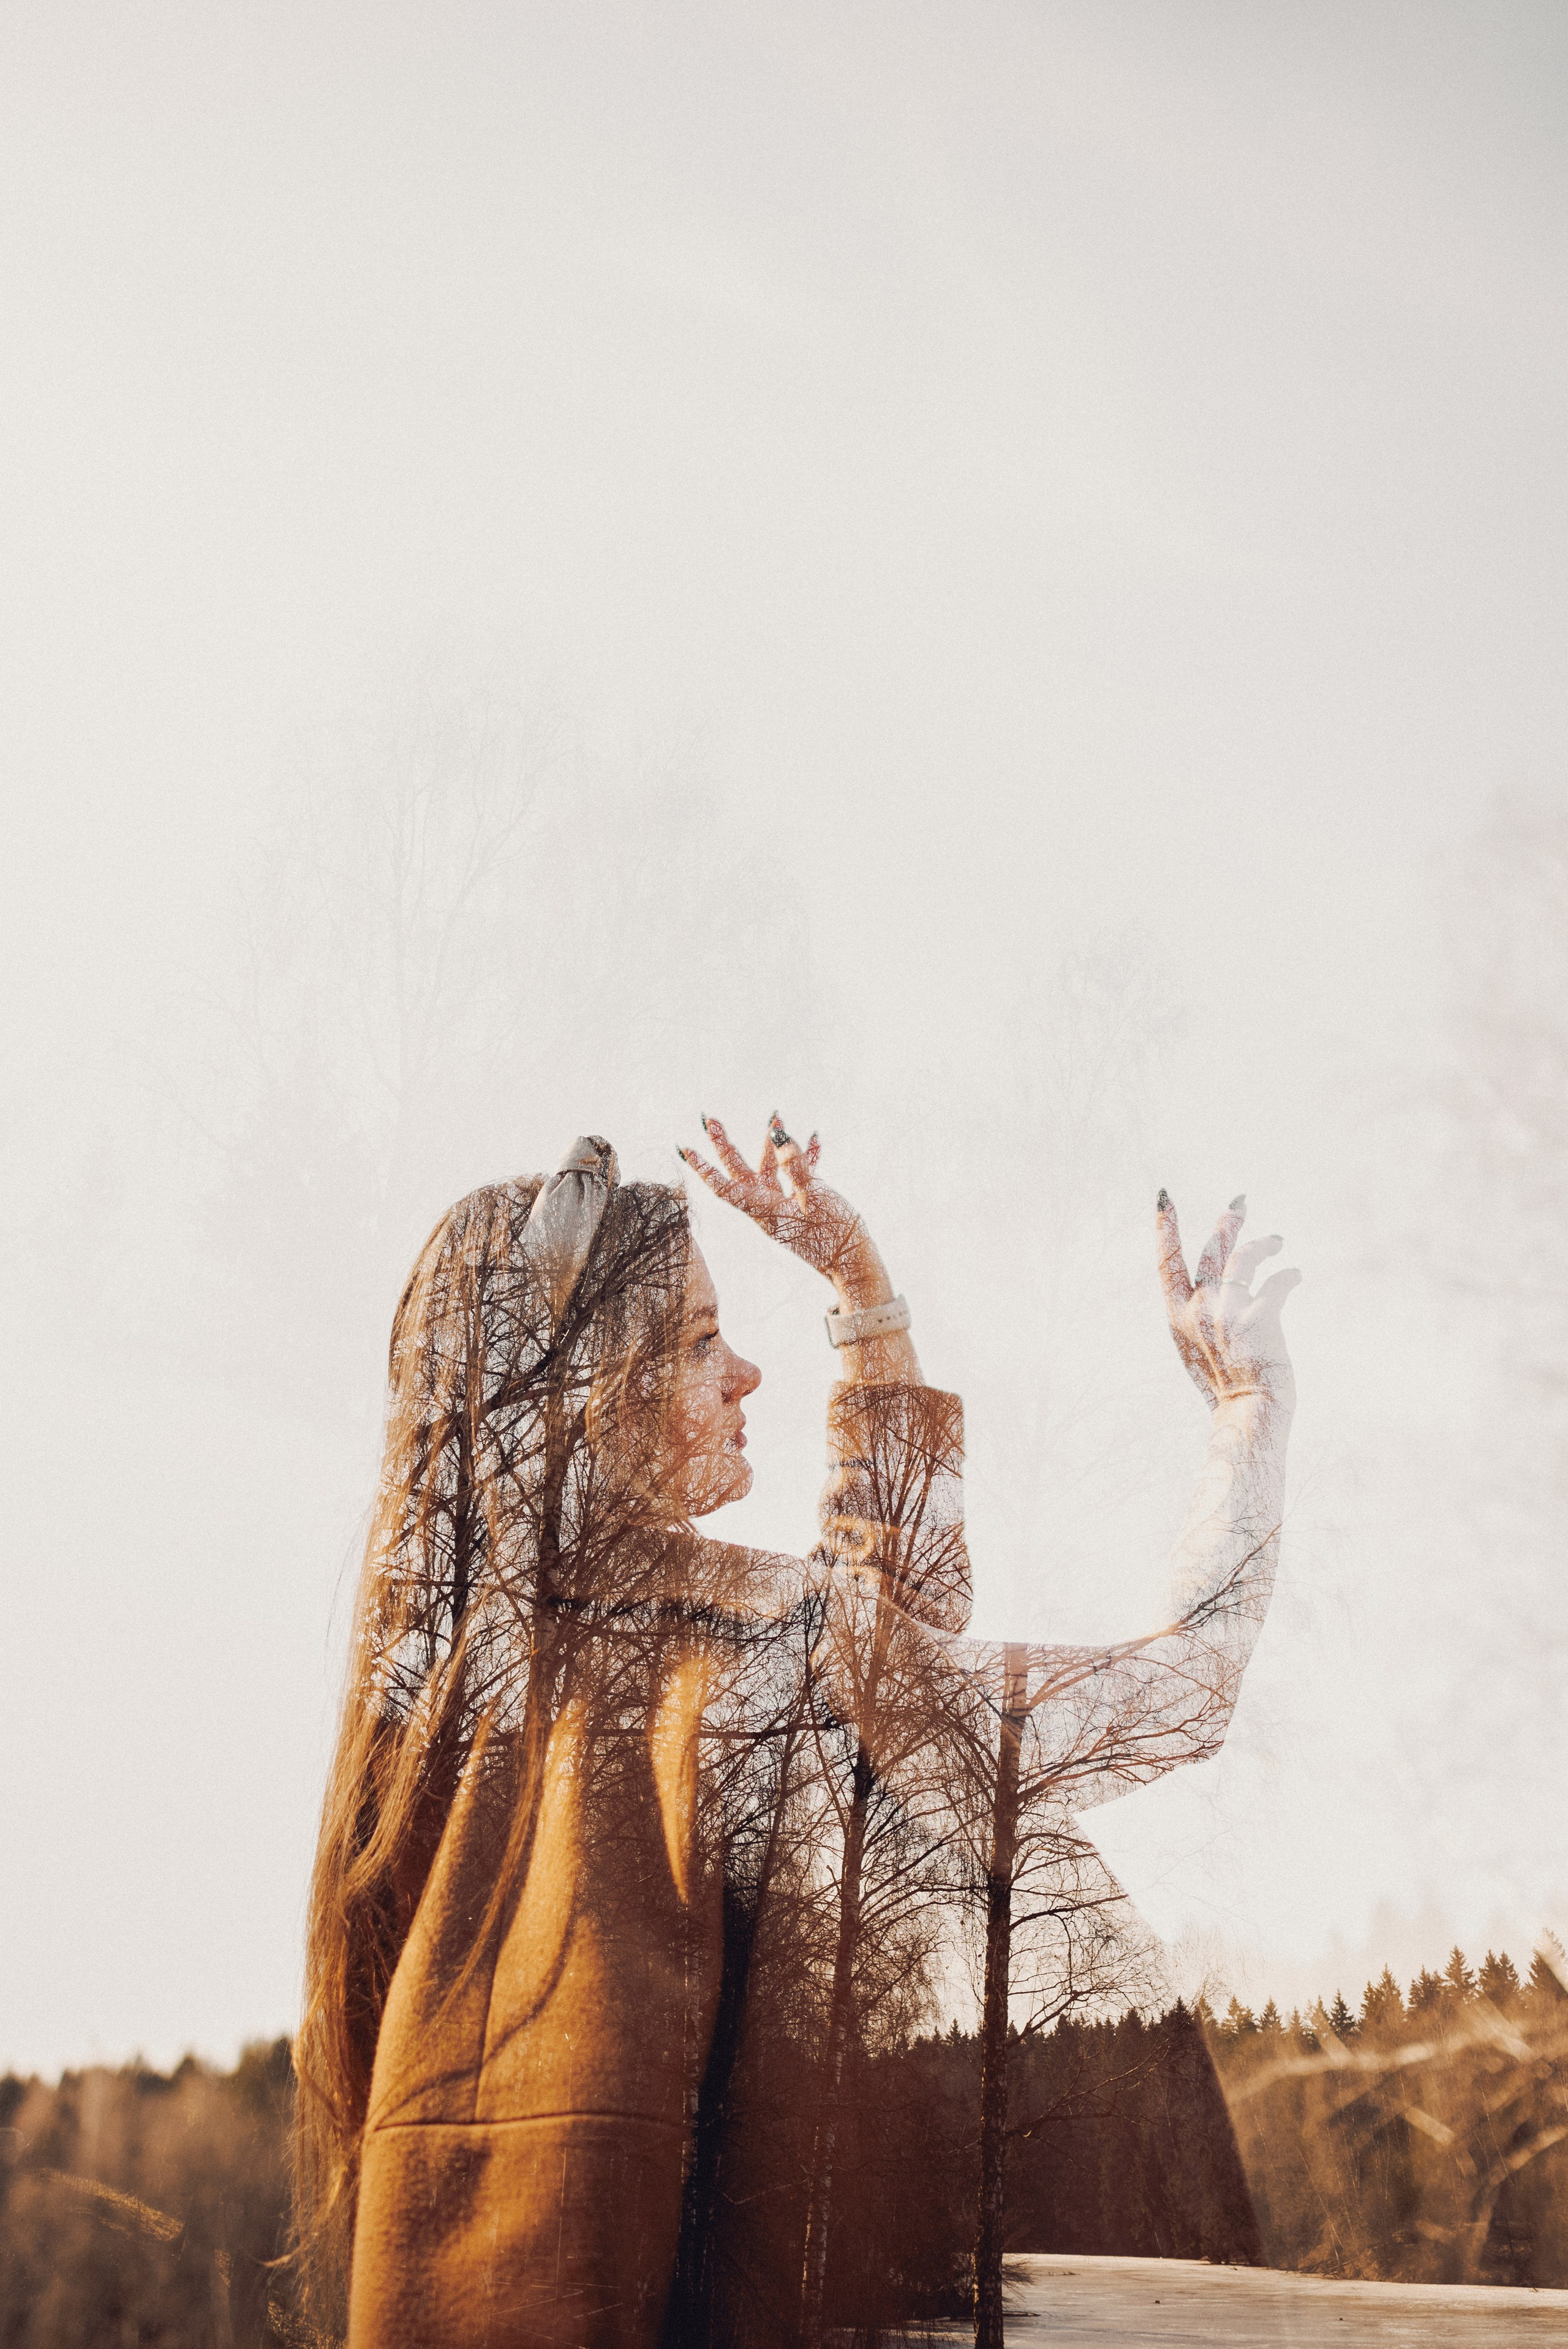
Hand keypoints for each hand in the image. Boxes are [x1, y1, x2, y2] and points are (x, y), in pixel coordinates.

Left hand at [679, 1114, 880, 1299]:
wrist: (854, 1265)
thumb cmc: (834, 1235)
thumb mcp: (816, 1196)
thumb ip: (796, 1165)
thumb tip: (778, 1136)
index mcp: (764, 1209)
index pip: (724, 1187)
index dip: (703, 1167)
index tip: (684, 1148)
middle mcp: (768, 1208)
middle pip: (739, 1173)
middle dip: (724, 1145)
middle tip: (710, 1120)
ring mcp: (784, 1207)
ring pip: (768, 1171)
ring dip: (771, 1145)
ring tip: (776, 1117)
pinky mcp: (802, 1207)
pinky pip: (795, 1178)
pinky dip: (803, 1159)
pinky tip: (814, 1140)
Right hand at [1156, 1191, 1299, 1415]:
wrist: (1247, 1415)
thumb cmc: (1225, 1389)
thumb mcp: (1196, 1350)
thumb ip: (1199, 1318)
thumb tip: (1213, 1288)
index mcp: (1176, 1317)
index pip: (1166, 1262)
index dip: (1164, 1227)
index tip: (1163, 1197)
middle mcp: (1198, 1309)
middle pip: (1211, 1249)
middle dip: (1227, 1221)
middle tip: (1240, 1203)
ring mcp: (1227, 1312)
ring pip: (1244, 1257)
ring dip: (1263, 1243)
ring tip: (1276, 1240)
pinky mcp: (1260, 1318)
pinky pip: (1279, 1281)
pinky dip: (1289, 1274)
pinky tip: (1296, 1274)